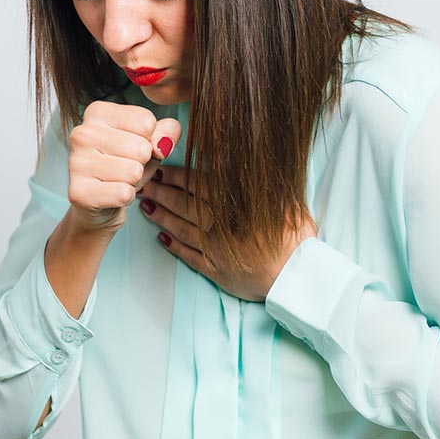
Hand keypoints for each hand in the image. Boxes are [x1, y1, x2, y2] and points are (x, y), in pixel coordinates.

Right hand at [67, 100, 181, 235]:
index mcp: (97, 112)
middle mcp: (81, 133)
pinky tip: (112, 194)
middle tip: (126, 166)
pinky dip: (126, 197)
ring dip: (134, 181)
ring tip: (119, 179)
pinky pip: (124, 193)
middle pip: (141, 148)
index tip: (133, 146)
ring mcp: (76, 162)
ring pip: (134, 172)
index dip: (150, 140)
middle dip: (142, 162)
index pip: (146, 121)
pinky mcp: (78, 192)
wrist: (102, 203)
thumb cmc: (127, 164)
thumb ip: (167, 131)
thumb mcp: (152, 142)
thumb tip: (162, 144)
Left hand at [136, 165, 317, 301]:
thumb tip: (254, 160)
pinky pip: (189, 256)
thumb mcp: (287, 202)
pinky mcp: (215, 270)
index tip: (161, 168)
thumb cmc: (295, 239)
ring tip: (146, 206)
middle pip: (183, 204)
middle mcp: (218, 225)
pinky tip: (161, 238)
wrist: (295, 279)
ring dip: (162, 216)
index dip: (176, 176)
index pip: (197, 185)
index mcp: (233, 205)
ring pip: (181, 228)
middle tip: (144, 183)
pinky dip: (174, 246)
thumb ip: (266, 183)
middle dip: (161, 192)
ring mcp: (214, 249)